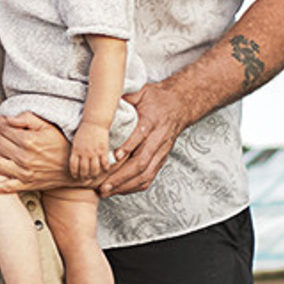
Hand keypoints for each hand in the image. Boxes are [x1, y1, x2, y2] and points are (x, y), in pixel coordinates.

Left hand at [0, 112, 72, 194]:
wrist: (74, 168)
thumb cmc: (62, 144)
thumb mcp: (47, 126)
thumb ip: (27, 118)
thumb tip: (8, 119)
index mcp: (29, 141)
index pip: (5, 129)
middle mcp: (24, 157)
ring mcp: (23, 173)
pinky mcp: (25, 184)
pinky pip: (5, 187)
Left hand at [68, 120, 114, 183]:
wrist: (94, 123)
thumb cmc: (84, 131)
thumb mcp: (75, 141)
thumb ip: (75, 151)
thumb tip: (74, 162)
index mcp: (76, 150)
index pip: (73, 166)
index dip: (74, 174)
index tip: (75, 177)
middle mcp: (84, 153)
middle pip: (84, 170)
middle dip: (84, 177)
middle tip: (85, 179)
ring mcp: (94, 152)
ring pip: (94, 169)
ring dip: (94, 175)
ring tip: (94, 177)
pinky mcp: (103, 150)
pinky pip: (104, 163)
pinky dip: (105, 168)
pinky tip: (105, 170)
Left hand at [96, 79, 189, 197]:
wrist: (180, 105)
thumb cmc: (157, 98)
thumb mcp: (142, 91)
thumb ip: (126, 97)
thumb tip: (106, 99)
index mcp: (152, 121)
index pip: (141, 135)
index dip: (128, 147)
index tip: (114, 156)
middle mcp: (158, 139)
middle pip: (141, 162)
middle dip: (121, 176)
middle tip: (102, 185)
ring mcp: (161, 152)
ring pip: (145, 174)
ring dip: (125, 186)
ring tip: (106, 192)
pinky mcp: (161, 159)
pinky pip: (149, 177)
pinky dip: (133, 187)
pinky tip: (119, 190)